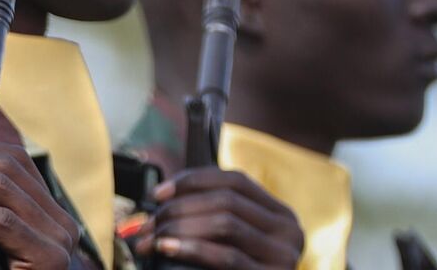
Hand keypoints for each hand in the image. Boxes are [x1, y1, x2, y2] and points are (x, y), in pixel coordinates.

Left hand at [135, 169, 303, 269]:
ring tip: (152, 238)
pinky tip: (166, 248)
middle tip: (148, 223)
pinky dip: (191, 248)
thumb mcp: (228, 239)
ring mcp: (284, 256)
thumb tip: (162, 195)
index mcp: (279, 214)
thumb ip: (209, 214)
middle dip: (179, 208)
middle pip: (227, 200)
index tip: (157, 193)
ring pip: (226, 223)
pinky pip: (227, 256)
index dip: (193, 180)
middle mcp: (289, 231)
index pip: (236, 180)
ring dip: (180, 226)